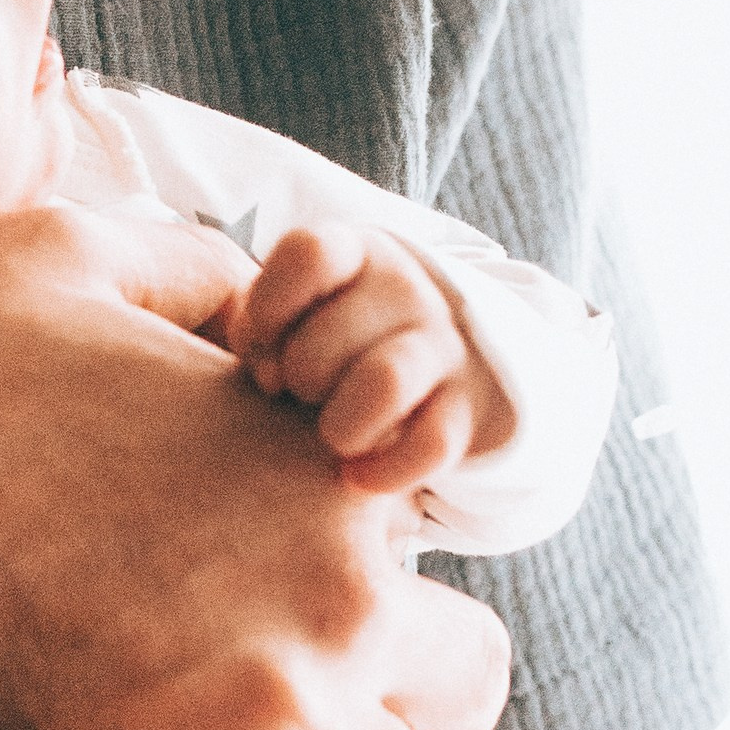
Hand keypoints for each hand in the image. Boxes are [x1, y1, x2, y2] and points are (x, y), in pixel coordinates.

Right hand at [0, 203, 556, 729]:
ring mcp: (289, 726)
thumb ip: (184, 264)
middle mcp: (336, 593)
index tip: (366, 634)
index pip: (420, 540)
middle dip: (441, 723)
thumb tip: (254, 282)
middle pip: (468, 683)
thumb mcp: (54, 260)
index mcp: (311, 464)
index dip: (388, 585)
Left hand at [227, 220, 507, 492]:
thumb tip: (268, 375)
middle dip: (298, 380)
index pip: (308, 255)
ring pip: (385, 383)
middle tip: (300, 393)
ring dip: (342, 425)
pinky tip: (359, 475)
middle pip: (326, 341)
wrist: (437, 355)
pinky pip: (431, 445)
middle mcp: (406, 291)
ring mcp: (444, 347)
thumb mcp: (296, 308)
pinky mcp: (469, 408)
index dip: (269, 304)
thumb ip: (261, 325)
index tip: (265, 337)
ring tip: (332, 434)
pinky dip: (386, 471)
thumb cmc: (336, 330)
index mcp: (355, 254)